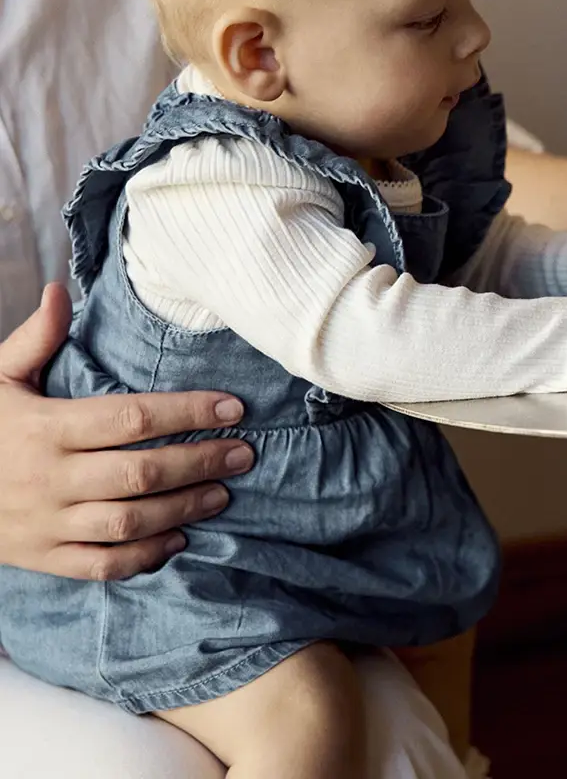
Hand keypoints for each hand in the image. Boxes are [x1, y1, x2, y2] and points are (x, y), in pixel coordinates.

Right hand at [0, 284, 253, 580]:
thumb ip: (33, 340)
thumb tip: (59, 291)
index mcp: (45, 427)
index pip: (131, 418)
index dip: (188, 411)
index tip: (233, 407)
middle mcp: (50, 477)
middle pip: (140, 472)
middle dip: (200, 461)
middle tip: (244, 453)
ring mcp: (47, 522)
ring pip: (128, 521)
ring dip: (183, 507)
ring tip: (224, 493)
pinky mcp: (44, 556)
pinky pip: (101, 564)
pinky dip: (143, 557)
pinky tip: (178, 539)